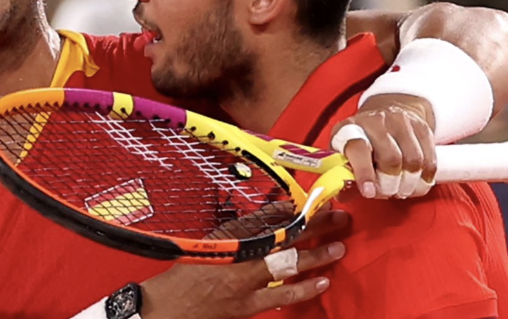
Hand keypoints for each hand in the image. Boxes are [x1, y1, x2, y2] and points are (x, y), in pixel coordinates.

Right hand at [140, 210, 348, 318]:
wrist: (170, 306)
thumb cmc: (187, 271)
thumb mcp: (213, 241)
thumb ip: (242, 229)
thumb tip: (273, 214)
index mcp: (230, 240)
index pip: (269, 219)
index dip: (296, 211)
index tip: (314, 201)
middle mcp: (241, 260)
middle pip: (286, 239)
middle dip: (315, 228)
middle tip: (338, 218)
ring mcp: (247, 285)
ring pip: (289, 267)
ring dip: (316, 256)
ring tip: (338, 247)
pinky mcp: (249, 306)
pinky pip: (283, 296)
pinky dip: (304, 290)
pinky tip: (321, 282)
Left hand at [331, 93, 436, 198]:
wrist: (388, 110)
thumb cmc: (363, 139)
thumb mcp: (345, 151)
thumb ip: (344, 173)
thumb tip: (343, 193)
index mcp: (351, 127)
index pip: (358, 148)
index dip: (364, 172)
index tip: (369, 192)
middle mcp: (376, 121)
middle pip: (391, 159)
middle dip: (390, 184)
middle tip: (387, 192)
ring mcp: (401, 122)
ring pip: (414, 161)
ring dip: (409, 184)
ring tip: (401, 189)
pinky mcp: (422, 128)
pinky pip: (430, 160)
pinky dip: (424, 179)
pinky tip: (415, 183)